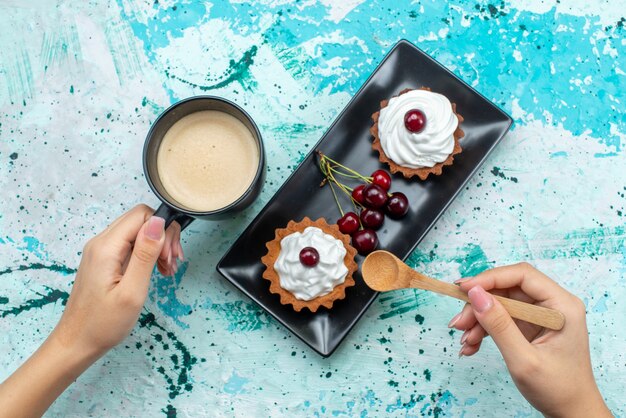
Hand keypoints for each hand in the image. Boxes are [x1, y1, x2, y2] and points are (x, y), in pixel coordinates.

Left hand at [0, 204, 180, 417]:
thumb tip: (158, 221)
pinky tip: (158, 271)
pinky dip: (148, 254)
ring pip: (138, 232)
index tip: (171, 256)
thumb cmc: (103, 324)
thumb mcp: (132, 291)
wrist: (77, 343)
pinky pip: (131, 245)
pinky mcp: (104, 260)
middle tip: (173, 263)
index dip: (163, 229)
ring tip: (168, 269)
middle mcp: (101, 243)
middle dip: (164, 236)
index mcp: (106, 247)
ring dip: (158, 246)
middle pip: (141, 220)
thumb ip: (145, 254)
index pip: (142, 215)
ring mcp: (101, 251)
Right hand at [449, 263, 611, 416]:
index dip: (491, 278)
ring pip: (500, 304)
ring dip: (478, 320)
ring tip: (464, 340)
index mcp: (562, 306)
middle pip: (507, 289)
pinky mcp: (530, 326)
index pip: (522, 275)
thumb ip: (499, 325)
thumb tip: (476, 295)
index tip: (464, 289)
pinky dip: (484, 330)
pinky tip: (471, 345)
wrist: (571, 413)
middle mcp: (552, 305)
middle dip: (479, 305)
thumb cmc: (558, 389)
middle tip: (458, 323)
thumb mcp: (523, 359)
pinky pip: (501, 318)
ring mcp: (540, 315)